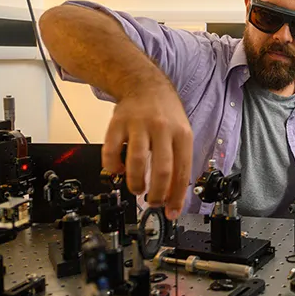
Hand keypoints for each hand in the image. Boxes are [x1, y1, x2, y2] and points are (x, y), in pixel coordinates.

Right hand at [102, 83, 192, 219]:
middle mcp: (162, 129)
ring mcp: (139, 126)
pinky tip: (117, 170)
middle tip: (153, 202)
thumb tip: (174, 193)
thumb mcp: (182, 131)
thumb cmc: (165, 113)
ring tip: (137, 188)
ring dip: (136, 183)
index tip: (172, 211)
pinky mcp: (118, 124)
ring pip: (137, 162)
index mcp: (182, 134)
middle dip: (157, 193)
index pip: (183, 171)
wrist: (144, 84)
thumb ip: (179, 159)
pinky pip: (111, 152)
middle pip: (162, 169)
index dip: (177, 195)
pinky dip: (113, 167)